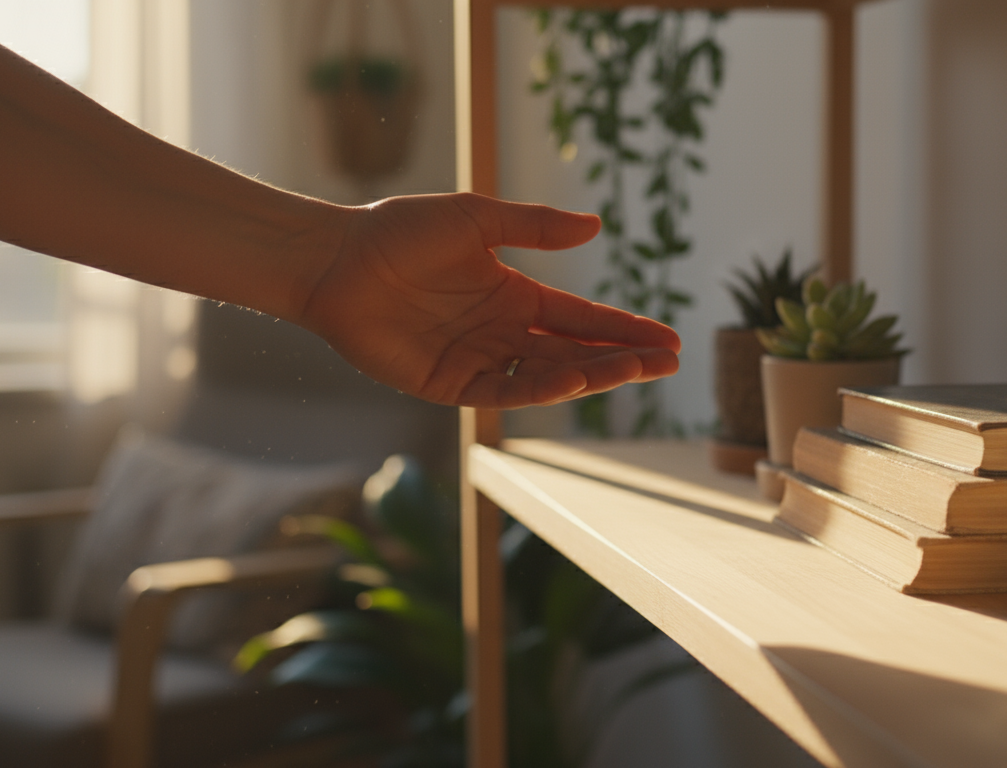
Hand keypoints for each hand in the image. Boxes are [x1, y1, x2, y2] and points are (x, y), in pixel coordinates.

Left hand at [297, 193, 680, 408]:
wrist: (338, 259)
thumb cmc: (400, 231)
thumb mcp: (477, 219)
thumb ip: (534, 226)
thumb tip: (596, 225)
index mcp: (513, 293)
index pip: (581, 318)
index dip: (624, 329)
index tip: (668, 339)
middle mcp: (502, 331)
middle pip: (575, 351)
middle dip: (622, 358)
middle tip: (668, 363)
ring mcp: (478, 360)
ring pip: (548, 374)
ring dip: (592, 374)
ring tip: (636, 369)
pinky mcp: (449, 384)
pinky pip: (503, 389)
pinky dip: (539, 388)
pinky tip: (573, 378)